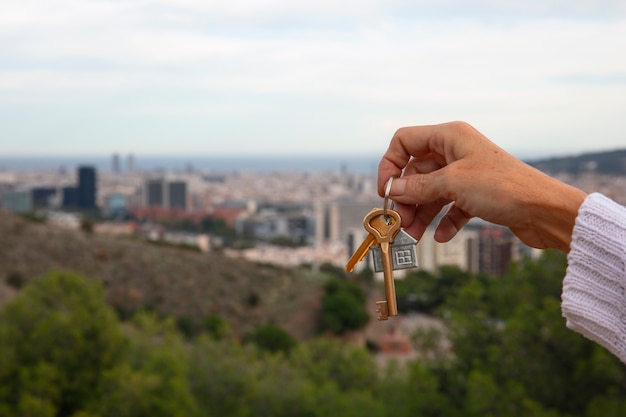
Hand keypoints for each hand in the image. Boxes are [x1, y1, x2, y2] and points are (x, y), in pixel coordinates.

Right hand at [378, 121, 586, 251]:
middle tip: (399, 223)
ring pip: (431, 192)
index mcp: (449, 136)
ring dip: (420, 214)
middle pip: (416, 172)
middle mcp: (456, 151)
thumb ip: (417, 187)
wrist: (545, 211)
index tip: (386, 192)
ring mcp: (466, 174)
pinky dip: (443, 221)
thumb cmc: (503, 187)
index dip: (390, 165)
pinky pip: (450, 207)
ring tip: (413, 236)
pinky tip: (441, 236)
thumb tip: (392, 191)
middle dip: (405, 198)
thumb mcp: (453, 184)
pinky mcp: (476, 195)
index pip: (405, 141)